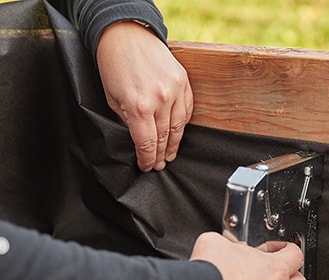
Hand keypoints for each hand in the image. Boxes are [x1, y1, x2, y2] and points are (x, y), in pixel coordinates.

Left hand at [96, 21, 193, 171]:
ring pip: (178, 127)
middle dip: (160, 155)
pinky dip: (183, 124)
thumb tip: (137, 138)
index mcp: (137, 106)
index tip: (146, 166)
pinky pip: (187, 110)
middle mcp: (159, 100)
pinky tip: (177, 132)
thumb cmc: (114, 65)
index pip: (146, 143)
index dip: (147, 159)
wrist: (127, 35)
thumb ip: (126, 120)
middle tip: (159, 165)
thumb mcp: (111, 98)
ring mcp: (174, 91)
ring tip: (170, 154)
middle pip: (163, 138)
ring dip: (173, 144)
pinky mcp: (183, 82)